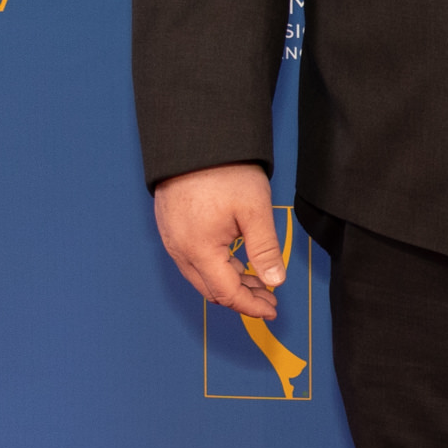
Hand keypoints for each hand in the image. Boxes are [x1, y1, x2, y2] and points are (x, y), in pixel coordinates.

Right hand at [154, 164, 287, 319]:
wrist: (194, 139)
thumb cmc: (224, 171)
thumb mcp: (255, 210)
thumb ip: (265, 249)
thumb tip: (275, 281)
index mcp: (199, 250)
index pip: (227, 294)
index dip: (251, 306)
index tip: (272, 309)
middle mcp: (179, 250)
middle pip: (211, 290)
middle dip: (242, 298)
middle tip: (269, 297)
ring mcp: (172, 239)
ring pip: (201, 276)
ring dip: (229, 283)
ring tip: (258, 280)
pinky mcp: (171, 227)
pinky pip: (192, 259)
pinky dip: (216, 268)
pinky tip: (236, 261)